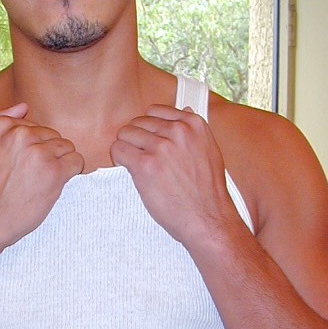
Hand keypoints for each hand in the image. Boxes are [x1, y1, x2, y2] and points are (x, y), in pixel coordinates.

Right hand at [0, 103, 84, 250]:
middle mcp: (21, 135)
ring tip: (41, 181)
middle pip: (52, 136)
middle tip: (30, 176)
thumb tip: (23, 107)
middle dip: (46, 154)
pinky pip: (76, 161)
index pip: (35, 126)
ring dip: (59, 163)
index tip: (22, 165)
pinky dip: (71, 172)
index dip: (32, 147)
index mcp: (3, 126)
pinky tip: (54, 184)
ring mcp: (39, 153)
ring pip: (66, 147)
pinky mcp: (54, 172)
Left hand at [110, 104, 239, 246]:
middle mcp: (177, 131)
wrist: (207, 217)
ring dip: (126, 149)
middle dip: (136, 139)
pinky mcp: (145, 165)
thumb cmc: (207, 190)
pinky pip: (118, 149)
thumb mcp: (209, 151)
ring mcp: (161, 147)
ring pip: (125, 134)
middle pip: (138, 123)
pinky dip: (118, 158)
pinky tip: (129, 169)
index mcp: (193, 124)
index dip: (148, 128)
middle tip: (142, 158)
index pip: (155, 111)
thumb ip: (194, 132)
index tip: (150, 143)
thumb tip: (186, 110)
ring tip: (136, 165)